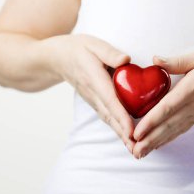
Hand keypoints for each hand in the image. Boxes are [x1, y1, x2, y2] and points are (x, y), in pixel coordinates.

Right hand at [45, 34, 136, 153]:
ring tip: (135, 149)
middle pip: (110, 116)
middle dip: (123, 134)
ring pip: (108, 119)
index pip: (110, 100)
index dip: (121, 116)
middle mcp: (93, 93)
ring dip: (120, 135)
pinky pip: (106, 116)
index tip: (131, 131)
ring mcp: (92, 99)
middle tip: (137, 150)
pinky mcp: (93, 101)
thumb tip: (126, 60)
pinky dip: (116, 128)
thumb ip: (109, 52)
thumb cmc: (77, 49)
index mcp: (94, 77)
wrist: (56, 59)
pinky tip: (126, 137)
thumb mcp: (92, 44)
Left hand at [131, 51, 193, 158]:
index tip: (137, 132)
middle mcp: (192, 105)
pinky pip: (179, 130)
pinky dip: (166, 140)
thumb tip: (154, 59)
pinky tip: (155, 146)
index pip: (168, 107)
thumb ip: (176, 61)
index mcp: (192, 88)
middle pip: (167, 125)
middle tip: (133, 150)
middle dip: (149, 139)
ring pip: (172, 131)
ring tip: (139, 153)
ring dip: (155, 143)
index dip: (151, 121)